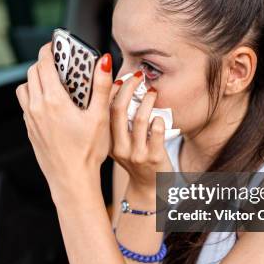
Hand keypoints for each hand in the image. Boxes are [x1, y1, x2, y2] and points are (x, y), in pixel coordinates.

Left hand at [15, 42, 113, 196]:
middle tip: (61, 63)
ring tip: (55, 84)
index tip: (57, 44)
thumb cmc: (87, 152)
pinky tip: (53, 105)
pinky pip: (26, 105)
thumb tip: (104, 62)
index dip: (50, 49)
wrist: (71, 181)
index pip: (44, 63)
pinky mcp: (30, 130)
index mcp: (53, 101)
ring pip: (25, 88)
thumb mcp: (99, 117)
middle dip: (45, 63)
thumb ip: (101, 86)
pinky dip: (35, 97)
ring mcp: (30, 120)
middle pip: (32, 72)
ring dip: (36, 80)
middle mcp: (37, 108)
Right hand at [109, 71, 173, 196]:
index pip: (104, 110)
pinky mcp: (154, 157)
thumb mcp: (121, 142)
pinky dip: (158, 120)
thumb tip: (124, 89)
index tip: (120, 77)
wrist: (150, 187)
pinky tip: (159, 117)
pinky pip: (156, 132)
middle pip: (118, 110)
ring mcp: (136, 154)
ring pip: (139, 119)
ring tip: (152, 91)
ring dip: (147, 101)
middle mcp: (118, 148)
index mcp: (107, 141)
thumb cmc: (136, 158)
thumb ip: (120, 122)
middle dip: (128, 88)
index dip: (111, 90)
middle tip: (138, 76)